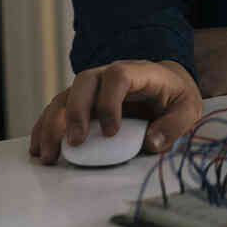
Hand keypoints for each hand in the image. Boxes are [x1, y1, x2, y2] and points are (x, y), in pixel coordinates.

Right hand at [27, 59, 200, 164]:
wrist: (167, 86)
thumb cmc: (176, 97)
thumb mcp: (189, 109)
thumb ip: (174, 126)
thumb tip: (151, 143)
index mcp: (139, 73)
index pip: (118, 77)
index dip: (110, 102)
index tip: (110, 132)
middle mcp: (110, 75)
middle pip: (84, 82)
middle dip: (75, 112)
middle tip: (74, 143)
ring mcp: (93, 88)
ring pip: (65, 96)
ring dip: (53, 124)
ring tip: (46, 154)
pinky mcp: (82, 102)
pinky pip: (58, 110)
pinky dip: (46, 127)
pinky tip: (38, 147)